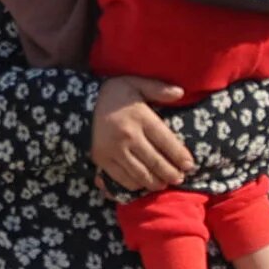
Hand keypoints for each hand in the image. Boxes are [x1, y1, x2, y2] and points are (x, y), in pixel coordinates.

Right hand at [91, 77, 192, 192]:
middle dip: (171, 173)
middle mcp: (128, 136)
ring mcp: (114, 150)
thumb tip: (181, 92)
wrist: (78, 103)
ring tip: (164, 184)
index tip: (190, 165)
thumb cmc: (112, 93)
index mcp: (140, 117)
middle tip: (180, 178)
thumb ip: (157, 88)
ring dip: (156, 183)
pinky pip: (123, 179)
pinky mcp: (103, 160)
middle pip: (156, 162)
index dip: (180, 156)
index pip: (166, 141)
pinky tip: (144, 183)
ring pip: (141, 174)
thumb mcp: (134, 83)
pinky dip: (136, 185)